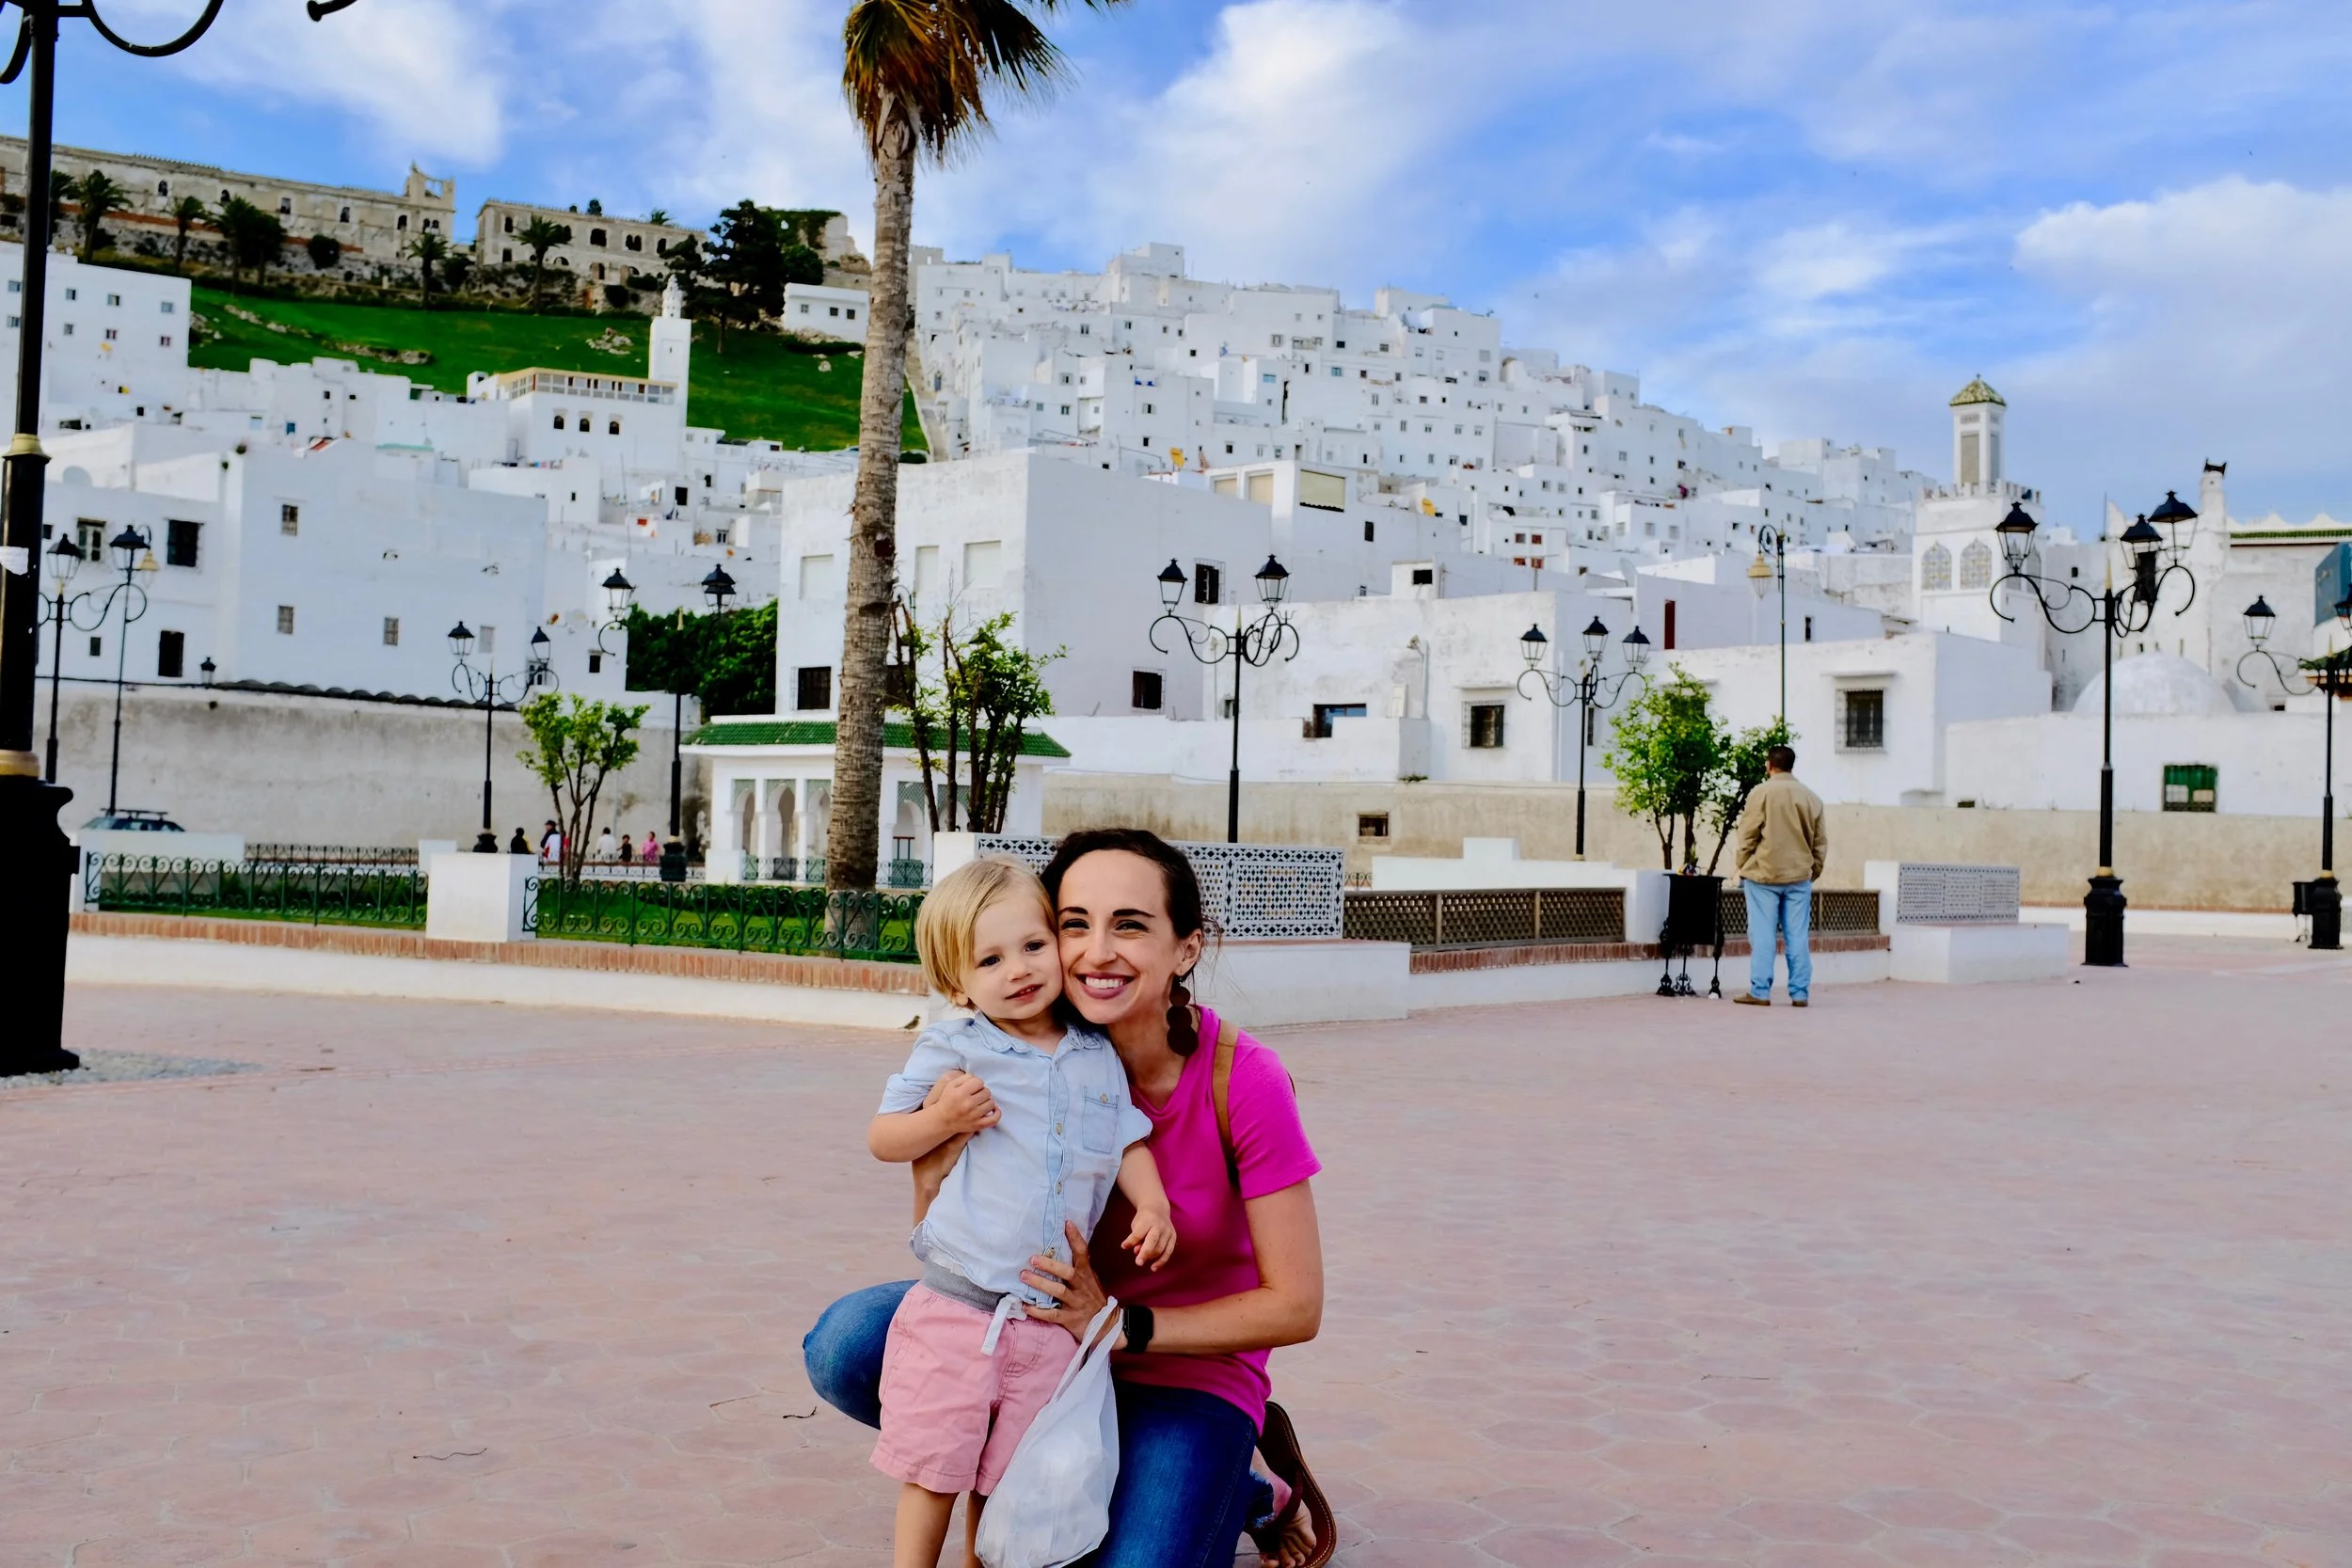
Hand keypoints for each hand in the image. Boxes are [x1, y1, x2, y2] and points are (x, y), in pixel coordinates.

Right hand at [930, 1070, 998, 1136]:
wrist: (942, 1120)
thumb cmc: (947, 1100)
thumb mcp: (951, 1085)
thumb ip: (965, 1078)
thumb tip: (977, 1078)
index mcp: (961, 1093)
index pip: (979, 1082)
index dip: (976, 1083)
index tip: (972, 1087)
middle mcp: (968, 1104)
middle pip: (987, 1092)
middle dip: (982, 1092)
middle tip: (975, 1095)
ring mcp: (974, 1116)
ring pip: (991, 1103)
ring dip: (987, 1101)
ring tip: (980, 1103)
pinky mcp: (978, 1125)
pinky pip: (994, 1119)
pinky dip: (997, 1113)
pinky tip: (994, 1110)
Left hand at [1021, 1220, 1111, 1342]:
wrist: (1107, 1326)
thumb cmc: (1093, 1299)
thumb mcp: (1090, 1280)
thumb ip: (1079, 1267)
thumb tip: (1065, 1246)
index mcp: (1086, 1275)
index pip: (1082, 1253)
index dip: (1075, 1238)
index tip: (1066, 1223)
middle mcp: (1081, 1287)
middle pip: (1067, 1273)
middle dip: (1050, 1265)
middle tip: (1033, 1258)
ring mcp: (1076, 1303)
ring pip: (1058, 1292)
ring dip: (1040, 1283)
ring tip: (1024, 1276)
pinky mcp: (1070, 1319)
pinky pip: (1052, 1314)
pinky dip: (1037, 1310)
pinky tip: (1025, 1306)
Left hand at [1123, 1207, 1176, 1270]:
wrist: (1158, 1208)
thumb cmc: (1144, 1219)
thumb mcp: (1137, 1225)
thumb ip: (1137, 1238)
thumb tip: (1137, 1251)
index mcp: (1148, 1219)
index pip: (1139, 1232)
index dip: (1131, 1240)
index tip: (1124, 1246)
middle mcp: (1160, 1225)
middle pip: (1153, 1241)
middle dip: (1145, 1253)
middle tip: (1138, 1263)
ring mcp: (1168, 1231)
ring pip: (1161, 1248)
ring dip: (1151, 1257)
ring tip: (1141, 1263)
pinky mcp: (1173, 1236)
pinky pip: (1168, 1251)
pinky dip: (1162, 1261)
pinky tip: (1154, 1268)